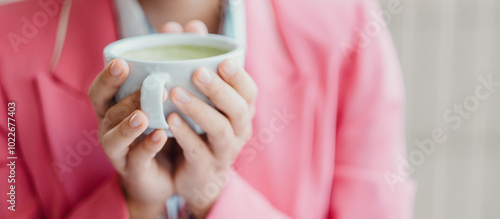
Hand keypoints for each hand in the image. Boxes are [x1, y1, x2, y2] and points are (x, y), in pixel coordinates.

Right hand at [88, 58, 171, 217]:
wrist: (167, 176)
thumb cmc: (163, 128)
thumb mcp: (164, 101)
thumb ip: (174, 68)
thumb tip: (193, 28)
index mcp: (113, 108)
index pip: (101, 91)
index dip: (107, 77)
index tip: (122, 63)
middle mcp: (110, 128)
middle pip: (108, 111)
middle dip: (127, 98)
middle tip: (151, 86)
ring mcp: (119, 151)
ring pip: (115, 137)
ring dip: (129, 125)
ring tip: (144, 115)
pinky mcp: (133, 171)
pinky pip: (137, 159)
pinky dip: (147, 147)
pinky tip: (161, 136)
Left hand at [166, 60, 257, 216]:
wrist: (196, 174)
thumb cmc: (200, 127)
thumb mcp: (202, 98)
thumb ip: (196, 62)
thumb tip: (190, 27)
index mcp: (242, 111)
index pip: (250, 92)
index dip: (239, 77)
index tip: (224, 61)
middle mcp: (239, 131)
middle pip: (238, 109)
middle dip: (220, 90)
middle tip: (197, 72)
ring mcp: (225, 151)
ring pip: (220, 130)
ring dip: (199, 110)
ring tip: (176, 93)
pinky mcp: (206, 168)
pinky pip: (198, 151)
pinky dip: (186, 134)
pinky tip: (171, 120)